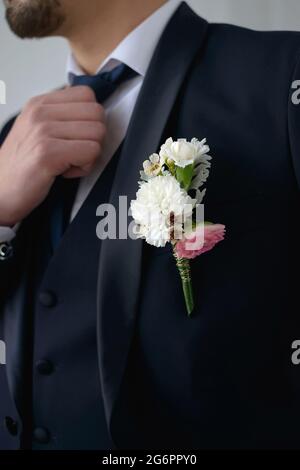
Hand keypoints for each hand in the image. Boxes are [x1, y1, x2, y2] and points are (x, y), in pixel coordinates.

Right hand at [0, 86, 105, 225]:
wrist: (0, 193)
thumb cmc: (24, 166)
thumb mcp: (37, 129)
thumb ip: (62, 117)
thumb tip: (94, 112)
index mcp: (39, 103)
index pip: (87, 95)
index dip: (90, 119)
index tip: (74, 137)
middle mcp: (40, 112)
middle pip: (97, 113)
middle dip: (94, 137)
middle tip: (74, 153)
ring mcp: (43, 130)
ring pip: (98, 133)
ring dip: (90, 155)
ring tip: (67, 163)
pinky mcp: (48, 152)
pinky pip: (91, 151)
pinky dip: (84, 167)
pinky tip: (65, 172)